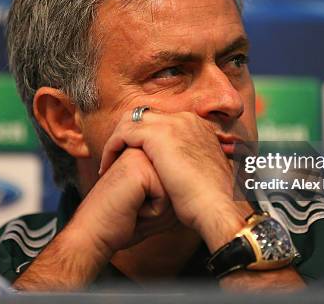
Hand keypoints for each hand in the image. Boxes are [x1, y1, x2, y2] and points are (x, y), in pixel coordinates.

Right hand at [71, 147, 176, 258]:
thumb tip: (192, 187)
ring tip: (135, 209)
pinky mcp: (140, 168)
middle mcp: (142, 151)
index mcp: (144, 156)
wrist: (93, 233)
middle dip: (163, 206)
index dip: (163, 204)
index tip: (137, 207)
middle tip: (135, 209)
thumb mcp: (153, 203)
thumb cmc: (122, 222)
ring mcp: (140, 156)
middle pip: (177, 184)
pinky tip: (133, 209)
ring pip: (175, 189)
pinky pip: (167, 196)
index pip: (175, 180)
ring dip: (159, 208)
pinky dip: (154, 211)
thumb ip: (170, 188)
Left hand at [99, 109, 251, 250]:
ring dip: (116, 140)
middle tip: (115, 158)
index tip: (133, 159)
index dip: (143, 139)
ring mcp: (174, 124)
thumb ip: (192, 166)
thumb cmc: (212, 202)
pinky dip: (111, 148)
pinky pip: (123, 132)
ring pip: (131, 120)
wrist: (217, 207)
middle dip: (127, 135)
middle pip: (145, 116)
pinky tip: (106, 166)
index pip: (161, 122)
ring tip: (108, 163)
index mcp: (198, 127)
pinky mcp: (158, 134)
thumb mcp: (203, 176)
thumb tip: (183, 173)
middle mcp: (187, 119)